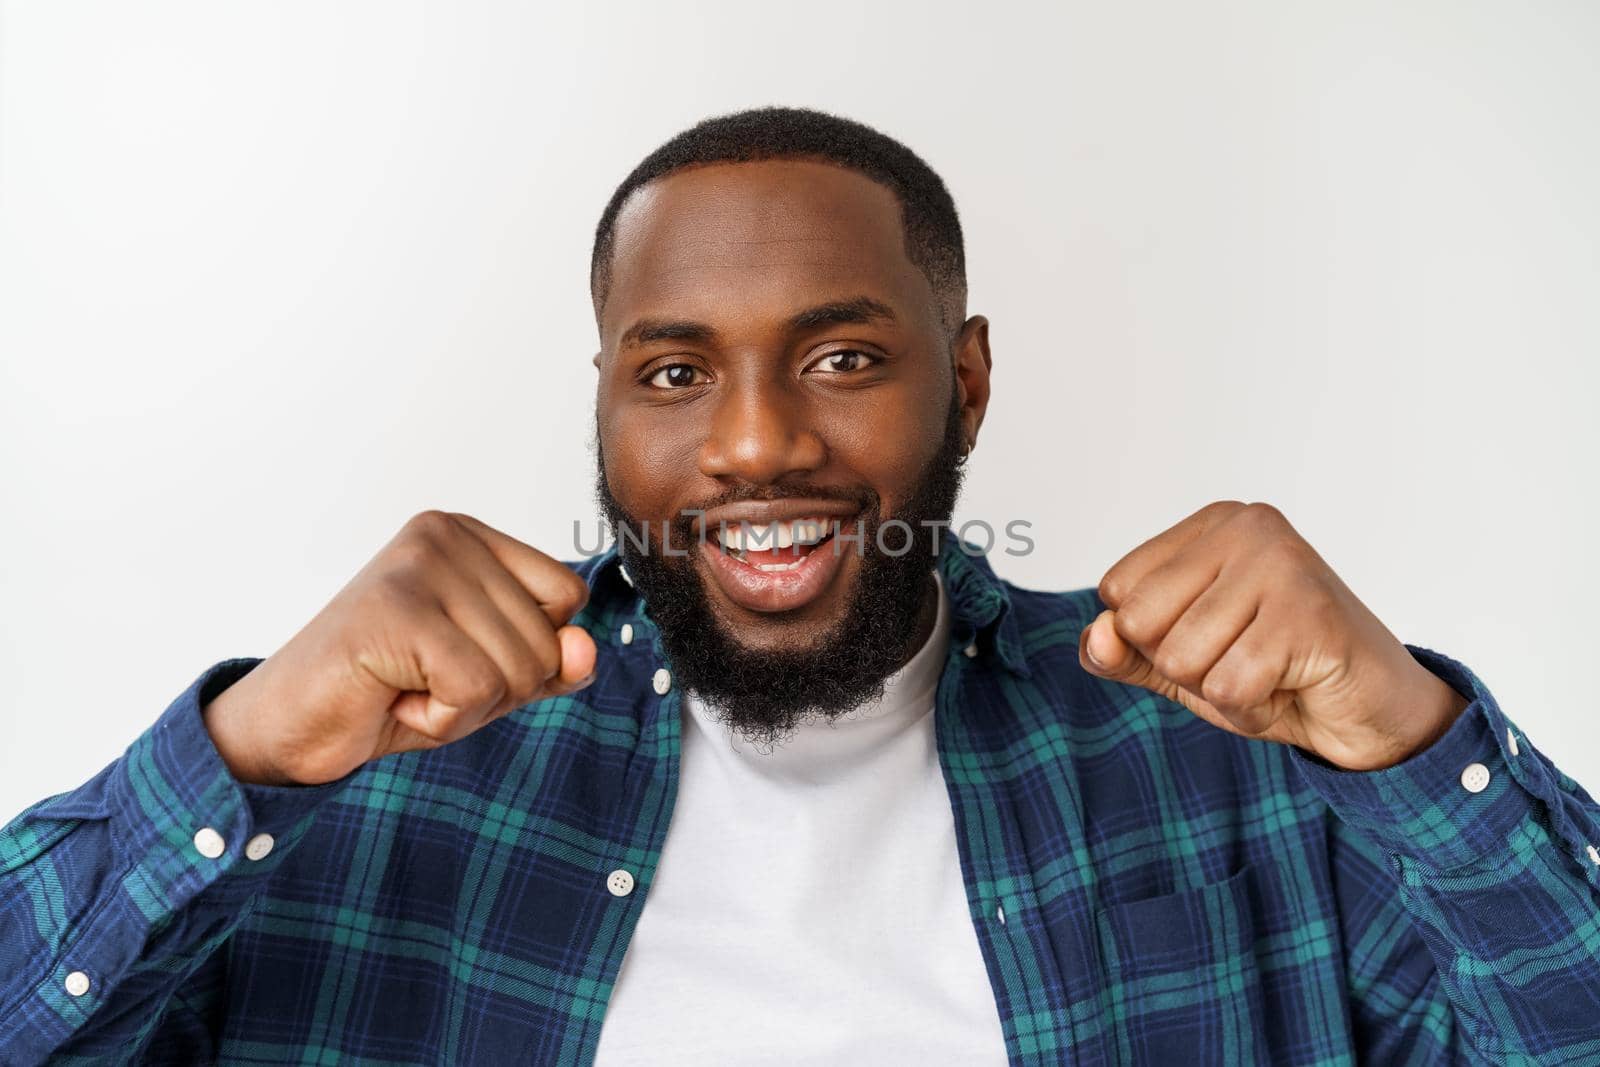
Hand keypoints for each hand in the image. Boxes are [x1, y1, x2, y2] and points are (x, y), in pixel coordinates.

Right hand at [202, 511, 597, 785]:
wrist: (290, 727)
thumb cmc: (388, 692)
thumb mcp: (490, 679)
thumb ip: (549, 664)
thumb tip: (586, 652)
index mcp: (470, 535)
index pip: (566, 597)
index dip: (527, 652)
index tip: (455, 657)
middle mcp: (445, 535)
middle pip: (547, 639)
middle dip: (495, 689)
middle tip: (422, 680)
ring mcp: (418, 566)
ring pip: (518, 668)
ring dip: (465, 707)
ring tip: (405, 687)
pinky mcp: (397, 609)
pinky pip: (475, 688)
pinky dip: (440, 719)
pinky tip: (393, 699)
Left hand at [1078, 501, 1469, 770]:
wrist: (1371, 712)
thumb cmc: (1274, 675)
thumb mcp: (1181, 666)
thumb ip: (1124, 652)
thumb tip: (1096, 638)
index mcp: (1209, 525)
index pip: (1118, 591)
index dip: (1152, 639)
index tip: (1214, 637)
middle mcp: (1245, 526)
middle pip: (1141, 624)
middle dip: (1183, 668)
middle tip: (1243, 660)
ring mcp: (1281, 563)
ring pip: (1181, 658)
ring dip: (1221, 692)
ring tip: (1270, 673)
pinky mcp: (1309, 612)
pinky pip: (1228, 686)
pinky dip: (1251, 709)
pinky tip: (1289, 689)